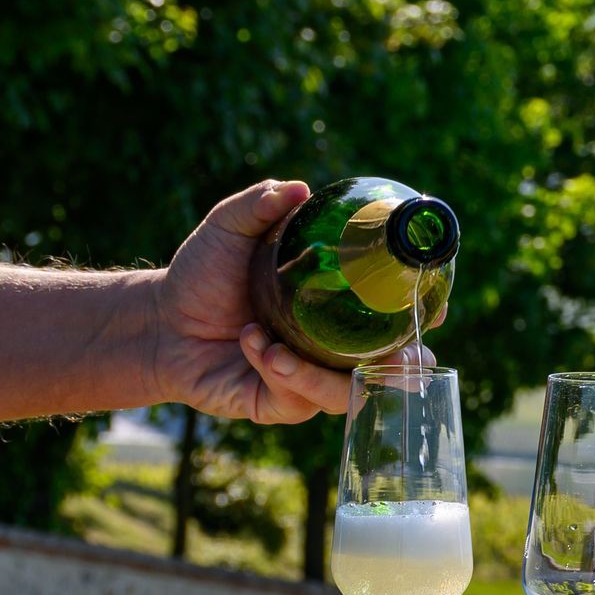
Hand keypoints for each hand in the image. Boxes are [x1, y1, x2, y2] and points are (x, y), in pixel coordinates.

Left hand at [152, 180, 433, 422]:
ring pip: (350, 391)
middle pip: (396, 368)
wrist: (158, 322)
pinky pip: (302, 400)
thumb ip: (262, 204)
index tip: (436, 309)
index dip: (426, 316)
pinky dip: (281, 373)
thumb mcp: (230, 229)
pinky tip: (253, 345)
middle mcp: (336, 348)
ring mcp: (313, 380)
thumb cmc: (201, 276)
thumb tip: (299, 188)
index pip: (400, 317)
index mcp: (341, 308)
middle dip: (404, 365)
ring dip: (320, 373)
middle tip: (396, 353)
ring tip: (275, 348)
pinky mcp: (283, 406)